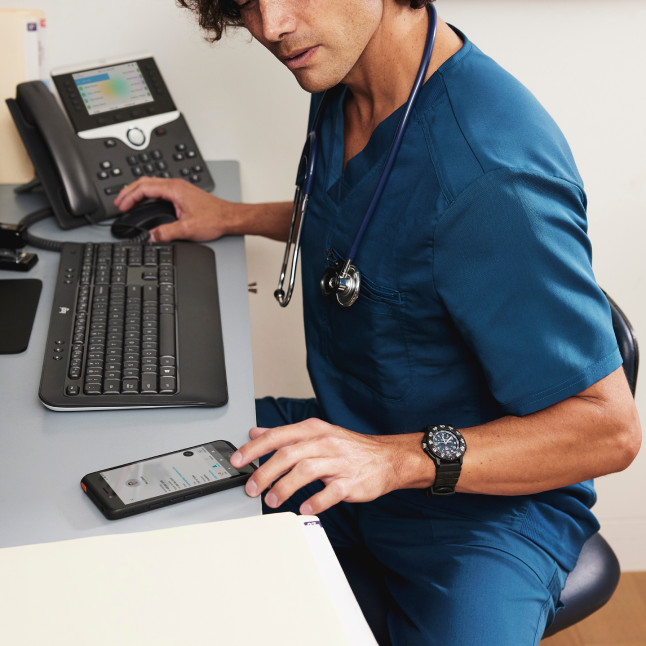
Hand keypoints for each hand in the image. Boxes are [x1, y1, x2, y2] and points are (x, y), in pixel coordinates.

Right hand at [113, 177, 234, 241]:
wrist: (230, 217)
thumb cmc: (214, 219)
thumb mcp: (187, 229)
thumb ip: (166, 233)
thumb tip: (150, 237)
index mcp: (174, 189)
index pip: (144, 187)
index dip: (129, 196)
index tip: (121, 206)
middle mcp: (176, 185)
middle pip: (145, 182)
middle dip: (129, 192)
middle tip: (118, 203)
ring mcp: (179, 188)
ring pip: (151, 185)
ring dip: (137, 192)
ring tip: (127, 202)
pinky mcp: (183, 194)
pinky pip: (159, 189)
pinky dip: (147, 194)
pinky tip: (145, 203)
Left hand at [229, 418, 429, 514]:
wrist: (387, 459)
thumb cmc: (348, 448)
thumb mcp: (317, 433)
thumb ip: (285, 434)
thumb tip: (256, 432)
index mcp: (314, 430)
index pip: (278, 436)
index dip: (255, 448)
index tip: (238, 461)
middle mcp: (325, 443)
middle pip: (288, 454)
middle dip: (265, 472)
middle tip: (251, 488)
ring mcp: (339, 462)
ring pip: (306, 471)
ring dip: (285, 487)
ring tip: (272, 500)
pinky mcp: (351, 482)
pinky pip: (331, 492)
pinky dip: (315, 501)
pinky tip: (304, 509)